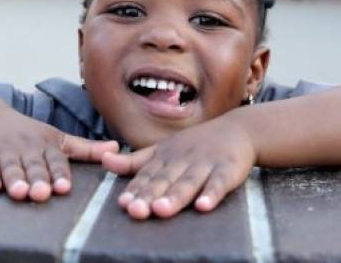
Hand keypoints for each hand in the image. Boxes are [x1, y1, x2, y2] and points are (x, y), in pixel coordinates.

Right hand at [0, 106, 118, 201]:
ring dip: (14, 179)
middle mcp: (27, 147)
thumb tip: (118, 148)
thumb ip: (86, 149)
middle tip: (41, 194)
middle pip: (33, 165)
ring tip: (19, 193)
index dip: (59, 174)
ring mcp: (5, 150)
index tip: (64, 188)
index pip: (56, 160)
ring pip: (11, 166)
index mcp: (47, 144)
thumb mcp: (59, 138)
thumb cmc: (31, 133)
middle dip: (38, 179)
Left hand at [102, 115, 255, 219]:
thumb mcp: (162, 150)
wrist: (237, 129)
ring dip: (176, 196)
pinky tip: (204, 206)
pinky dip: (212, 194)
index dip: (136, 189)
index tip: (124, 203)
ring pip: (189, 182)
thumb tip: (103, 161)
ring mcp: (206, 164)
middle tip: (136, 210)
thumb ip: (134, 161)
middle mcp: (183, 159)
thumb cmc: (195, 145)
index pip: (148, 176)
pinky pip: (220, 183)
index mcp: (166, 156)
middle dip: (150, 195)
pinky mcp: (228, 169)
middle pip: (165, 180)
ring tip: (162, 210)